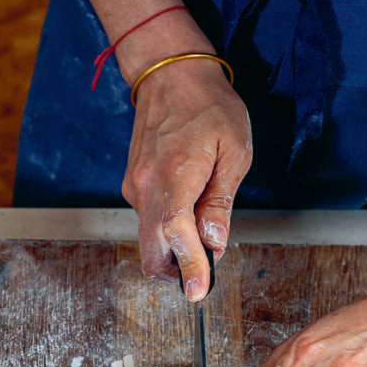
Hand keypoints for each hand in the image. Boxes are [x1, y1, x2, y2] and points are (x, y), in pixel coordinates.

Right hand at [121, 58, 251, 299]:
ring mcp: (135, 186)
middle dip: (176, 269)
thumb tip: (215, 242)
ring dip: (175, 246)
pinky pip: (150, 219)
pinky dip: (168, 228)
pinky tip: (191, 208)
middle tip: (206, 271)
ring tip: (205, 224)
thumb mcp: (233, 152)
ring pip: (150, 237)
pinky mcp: (133, 184)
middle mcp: (145, 187)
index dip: (189, 267)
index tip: (198, 292)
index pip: (176, 235)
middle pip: (151, 250)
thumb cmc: (209, 106)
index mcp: (174, 176)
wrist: (170, 73)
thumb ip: (220, 201)